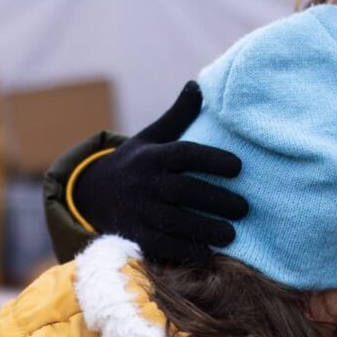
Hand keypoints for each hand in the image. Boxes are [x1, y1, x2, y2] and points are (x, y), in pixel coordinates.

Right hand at [74, 81, 247, 264]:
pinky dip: (183, 250)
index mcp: (151, 155)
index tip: (239, 167)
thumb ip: (177, 116)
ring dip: (205, 228)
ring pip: (174, 221)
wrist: (93, 194)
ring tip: (231, 233)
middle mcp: (143, 183)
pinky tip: (206, 251)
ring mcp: (136, 210)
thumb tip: (198, 84)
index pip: (184, 154)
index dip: (212, 159)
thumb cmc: (136, 163)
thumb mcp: (151, 137)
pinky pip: (160, 245)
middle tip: (244, 208)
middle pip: (183, 190)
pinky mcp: (133, 235)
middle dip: (216, 200)